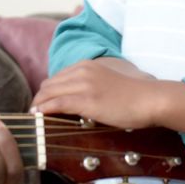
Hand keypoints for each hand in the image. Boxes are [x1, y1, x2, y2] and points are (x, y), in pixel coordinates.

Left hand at [32, 59, 184, 134]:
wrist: (150, 99)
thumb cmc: (134, 96)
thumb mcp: (108, 84)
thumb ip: (91, 86)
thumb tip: (78, 101)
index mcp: (87, 65)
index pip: (56, 77)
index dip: (47, 92)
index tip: (42, 104)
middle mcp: (82, 71)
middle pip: (49, 84)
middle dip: (39, 99)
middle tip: (34, 113)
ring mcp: (84, 84)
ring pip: (49, 93)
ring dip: (38, 106)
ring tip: (33, 118)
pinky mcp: (86, 99)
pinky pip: (57, 103)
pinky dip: (44, 110)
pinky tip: (38, 117)